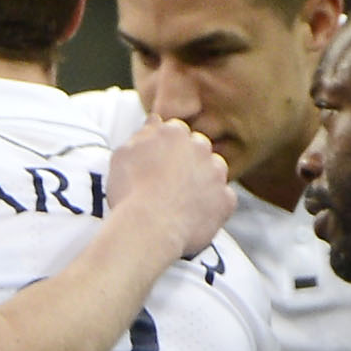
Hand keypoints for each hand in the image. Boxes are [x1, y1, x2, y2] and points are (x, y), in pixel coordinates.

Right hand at [105, 115, 235, 258]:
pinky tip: (192, 218)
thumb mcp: (123, 155)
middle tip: (169, 185)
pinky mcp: (226, 200)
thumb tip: (154, 121)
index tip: (158, 167)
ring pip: (214, 172)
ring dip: (203, 182)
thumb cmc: (130, 192)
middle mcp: (201, 147)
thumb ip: (142, 134)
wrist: (148, 229)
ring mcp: (217, 173)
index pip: (177, 134)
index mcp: (175, 133)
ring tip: (181, 202)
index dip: (167, 151)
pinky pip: (222, 200)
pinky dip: (212, 208)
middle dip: (188, 162)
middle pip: (199, 149)